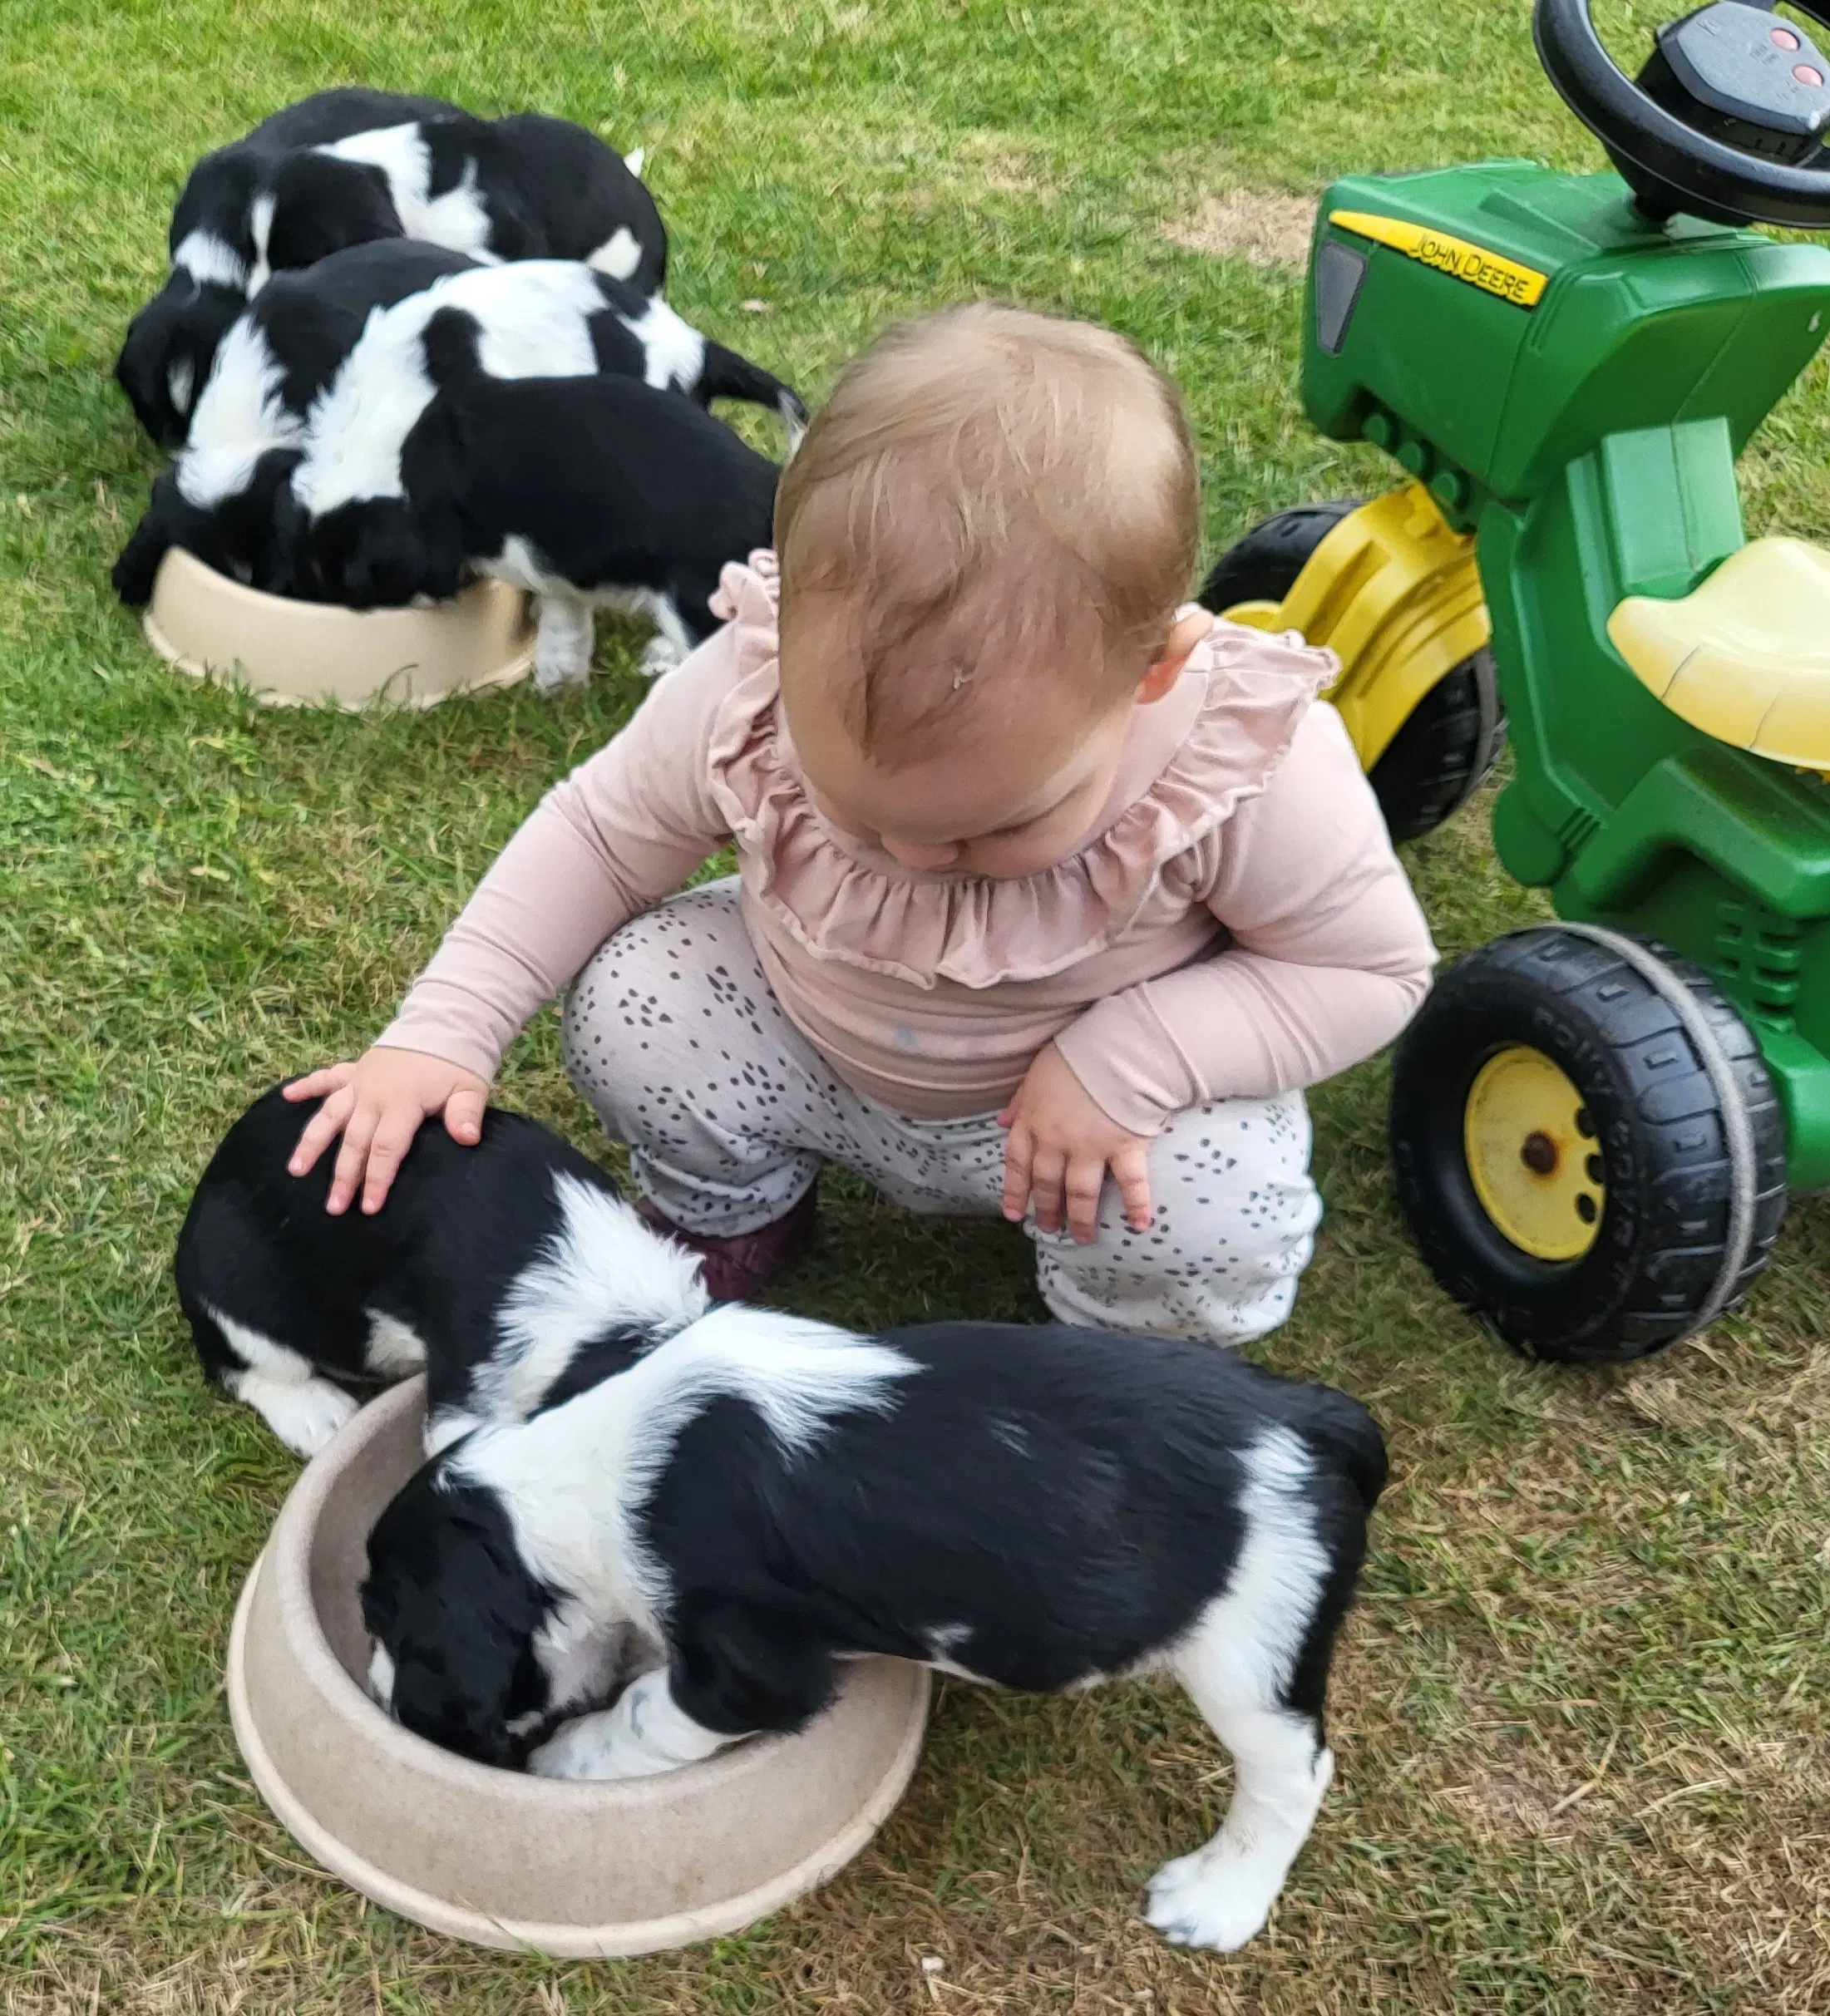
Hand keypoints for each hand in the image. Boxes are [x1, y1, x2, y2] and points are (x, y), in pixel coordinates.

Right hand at [282, 1048, 488, 1215]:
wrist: (444, 1024)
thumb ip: (466, 1114)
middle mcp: (373, 1094)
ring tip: (296, 1169)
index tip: (369, 1207)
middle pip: (354, 1140)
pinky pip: (326, 1077)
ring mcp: (360, 1081)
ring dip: (311, 1142)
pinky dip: (306, 1085)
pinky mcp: (355, 1069)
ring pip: (329, 1114)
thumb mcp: (470, 1088)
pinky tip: (286, 1096)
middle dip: (343, 1175)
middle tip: (334, 1207)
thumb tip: (468, 1138)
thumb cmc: (457, 1063)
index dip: (377, 1178)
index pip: (386, 1148)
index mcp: (402, 1102)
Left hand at [999, 1043, 1152, 1243]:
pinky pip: (1131, 1183)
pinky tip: (1139, 1225)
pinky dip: (1136, 1206)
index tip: (1013, 1215)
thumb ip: (1020, 1100)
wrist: (1114, 1047)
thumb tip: (1001, 1121)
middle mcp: (1057, 1141)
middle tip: (1048, 1229)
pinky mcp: (1124, 1147)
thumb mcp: (1035, 1072)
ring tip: (1081, 1237)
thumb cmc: (1075, 1053)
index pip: (1018, 1163)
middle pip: (1047, 1183)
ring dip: (1080, 1218)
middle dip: (1046, 1209)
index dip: (1015, 1190)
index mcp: (1033, 1121)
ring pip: (1080, 1192)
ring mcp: (1090, 1147)